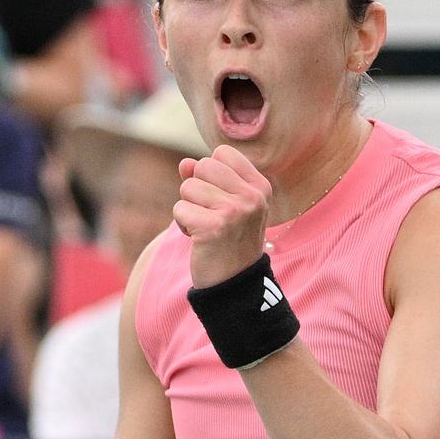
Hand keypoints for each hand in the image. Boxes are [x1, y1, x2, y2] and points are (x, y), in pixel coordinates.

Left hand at [174, 145, 271, 288]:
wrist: (235, 285)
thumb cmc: (229, 242)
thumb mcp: (227, 206)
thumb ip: (207, 180)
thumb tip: (184, 163)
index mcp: (260, 187)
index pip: (222, 153)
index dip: (211, 174)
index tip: (220, 200)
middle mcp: (252, 196)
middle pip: (203, 166)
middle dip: (196, 191)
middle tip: (210, 216)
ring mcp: (235, 211)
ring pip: (188, 187)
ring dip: (188, 209)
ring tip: (204, 228)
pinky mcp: (214, 227)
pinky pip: (180, 209)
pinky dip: (182, 225)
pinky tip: (198, 239)